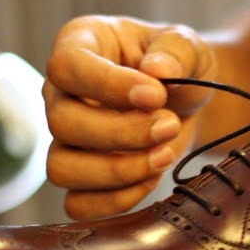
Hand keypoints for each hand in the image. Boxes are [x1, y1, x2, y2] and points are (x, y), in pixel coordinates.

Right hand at [43, 15, 217, 219]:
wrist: (188, 101)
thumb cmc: (178, 64)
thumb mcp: (187, 45)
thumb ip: (176, 50)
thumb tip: (157, 71)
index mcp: (79, 45)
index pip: (67, 67)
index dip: (107, 85)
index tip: (156, 95)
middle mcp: (61, 93)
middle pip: (62, 123)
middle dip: (122, 133)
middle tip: (170, 126)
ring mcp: (66, 139)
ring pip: (61, 168)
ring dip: (117, 171)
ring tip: (164, 155)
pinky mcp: (81, 177)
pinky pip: (77, 204)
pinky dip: (116, 200)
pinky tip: (152, 177)